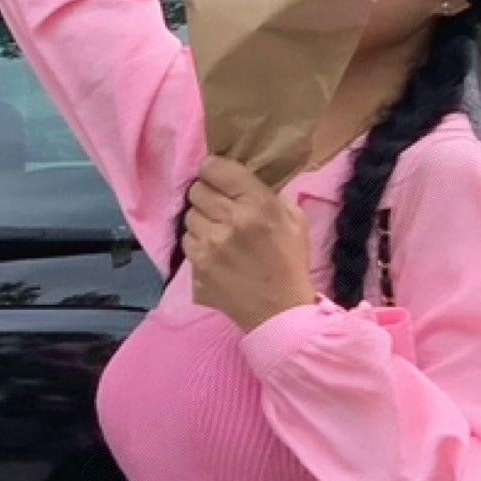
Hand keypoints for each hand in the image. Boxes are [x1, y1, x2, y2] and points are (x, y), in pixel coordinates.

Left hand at [184, 156, 315, 332]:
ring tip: (218, 232)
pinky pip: (187, 243)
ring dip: (202, 220)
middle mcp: (229, 222)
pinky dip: (198, 244)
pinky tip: (214, 252)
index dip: (214, 169)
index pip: (215, 168)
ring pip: (189, 216)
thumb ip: (269, 194)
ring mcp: (209, 247)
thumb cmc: (290, 263)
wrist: (280, 312)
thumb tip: (242, 178)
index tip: (219, 177)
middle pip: (197, 190)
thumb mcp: (293, 219)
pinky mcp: (197, 269)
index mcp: (256, 205)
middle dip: (207, 194)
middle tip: (220, 206)